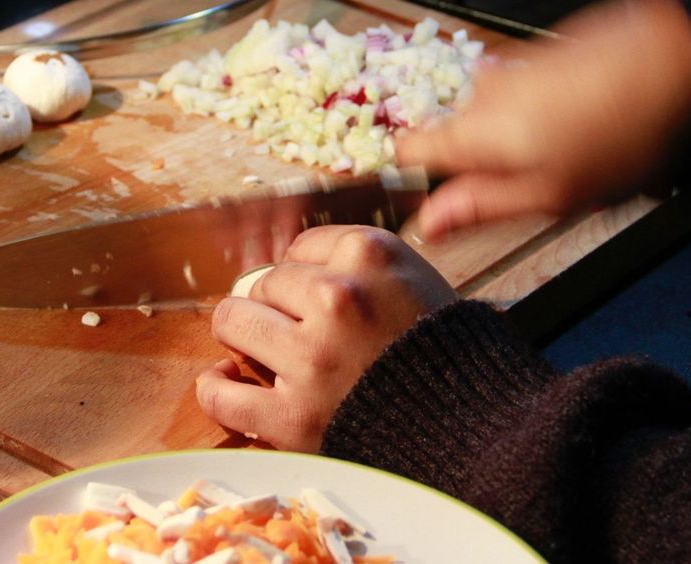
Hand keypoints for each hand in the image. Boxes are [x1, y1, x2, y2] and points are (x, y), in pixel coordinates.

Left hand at [197, 226, 456, 451]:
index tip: (316, 298)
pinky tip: (229, 385)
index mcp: (371, 256)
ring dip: (245, 339)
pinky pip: (221, 393)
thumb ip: (359, 264)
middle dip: (276, 308)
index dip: (305, 276)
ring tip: (266, 356)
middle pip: (264, 283)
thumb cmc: (445, 357)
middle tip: (298, 333)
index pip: (300, 247)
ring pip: (232, 322)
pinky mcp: (294, 416)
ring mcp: (313, 358)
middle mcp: (339, 298)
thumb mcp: (416, 281)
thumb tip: (286, 262)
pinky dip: (218, 390)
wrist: (473, 433)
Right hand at [399, 0, 690, 241]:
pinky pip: (522, 100)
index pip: (407, 154)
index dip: (418, 182)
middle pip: (456, 140)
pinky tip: (585, 128)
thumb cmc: (618, 134)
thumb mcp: (548, 195)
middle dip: (487, 166)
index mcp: (473, 133)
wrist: (672, 62)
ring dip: (521, 144)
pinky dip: (544, 119)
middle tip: (537, 186)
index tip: (444, 202)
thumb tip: (428, 225)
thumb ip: (480, 208)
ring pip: (493, 122)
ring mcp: (509, 72)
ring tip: (572, 156)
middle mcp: (480, 95)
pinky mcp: (537, 59)